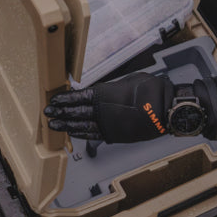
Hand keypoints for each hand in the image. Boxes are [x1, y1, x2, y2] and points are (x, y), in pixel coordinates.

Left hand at [44, 73, 173, 142]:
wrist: (167, 109)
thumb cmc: (152, 91)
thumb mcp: (130, 80)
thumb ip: (113, 87)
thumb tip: (105, 90)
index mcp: (106, 94)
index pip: (79, 97)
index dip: (65, 100)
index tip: (55, 101)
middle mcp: (104, 111)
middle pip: (77, 113)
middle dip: (61, 113)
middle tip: (48, 114)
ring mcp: (109, 125)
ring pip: (82, 126)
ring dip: (67, 126)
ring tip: (55, 126)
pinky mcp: (116, 135)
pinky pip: (94, 135)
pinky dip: (82, 134)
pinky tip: (73, 133)